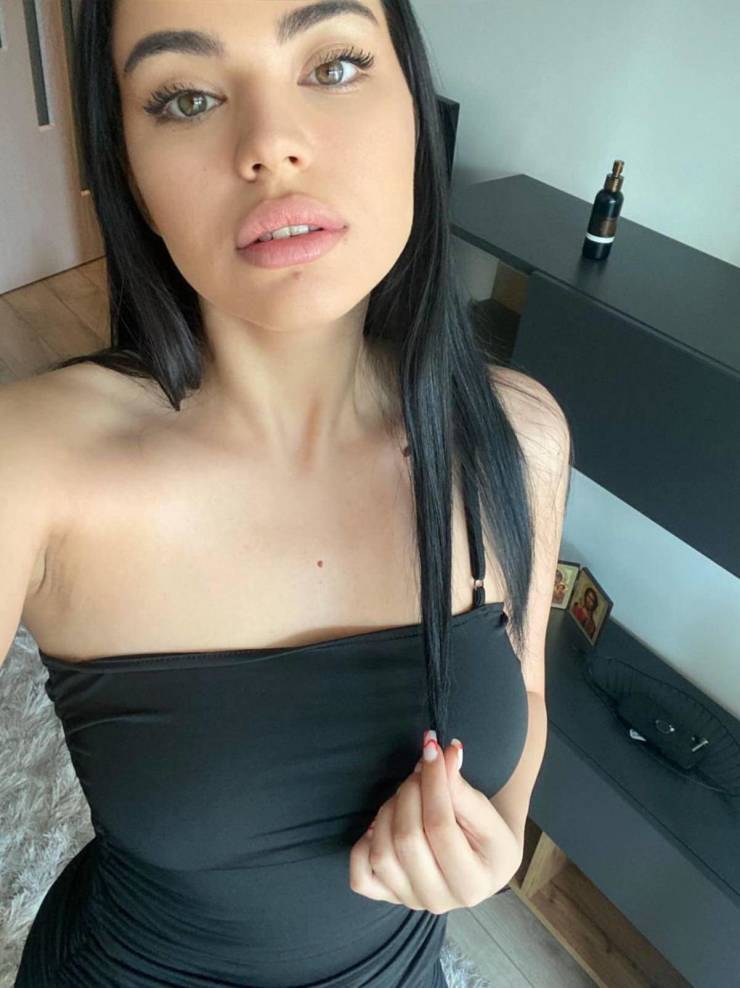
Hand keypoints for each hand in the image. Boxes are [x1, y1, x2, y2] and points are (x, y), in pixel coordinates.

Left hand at [349, 732, 522, 913]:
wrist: (481, 861)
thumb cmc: (486, 836)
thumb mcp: (486, 814)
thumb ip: (462, 788)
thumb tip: (445, 754)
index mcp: (472, 883)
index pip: (440, 827)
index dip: (433, 783)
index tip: (432, 748)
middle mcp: (439, 901)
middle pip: (407, 840)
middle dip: (409, 792)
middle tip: (420, 769)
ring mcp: (409, 901)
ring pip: (382, 853)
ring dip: (389, 810)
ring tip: (408, 793)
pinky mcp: (387, 896)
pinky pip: (360, 874)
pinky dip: (364, 844)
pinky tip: (384, 824)